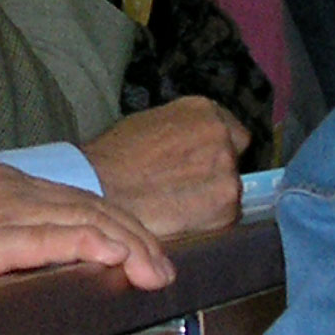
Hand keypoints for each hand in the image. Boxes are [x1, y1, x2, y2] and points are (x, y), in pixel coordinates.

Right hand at [0, 162, 172, 293]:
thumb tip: (7, 253)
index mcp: (3, 186)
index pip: (77, 201)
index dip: (117, 225)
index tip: (141, 249)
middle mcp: (13, 192)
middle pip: (94, 209)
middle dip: (137, 238)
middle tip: (163, 269)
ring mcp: (3, 211)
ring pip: (85, 222)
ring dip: (129, 247)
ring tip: (155, 273)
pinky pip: (52, 238)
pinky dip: (91, 244)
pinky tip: (115, 256)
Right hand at [84, 98, 247, 235]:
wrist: (101, 189)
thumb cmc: (115, 157)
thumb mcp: (151, 123)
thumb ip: (184, 130)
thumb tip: (192, 143)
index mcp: (204, 111)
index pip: (233, 132)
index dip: (216, 149)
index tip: (201, 162)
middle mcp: (222, 138)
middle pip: (233, 162)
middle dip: (213, 174)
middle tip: (181, 186)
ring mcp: (228, 174)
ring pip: (229, 191)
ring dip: (211, 199)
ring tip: (175, 204)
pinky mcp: (226, 209)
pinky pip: (225, 218)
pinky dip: (207, 222)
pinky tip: (179, 219)